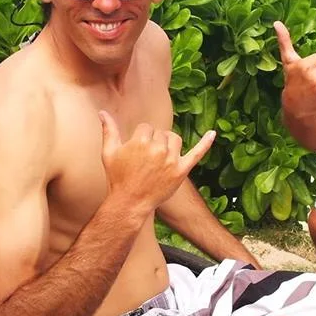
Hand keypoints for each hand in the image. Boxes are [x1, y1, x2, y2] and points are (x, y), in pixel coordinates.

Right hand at [99, 111, 215, 214]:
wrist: (129, 203)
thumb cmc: (117, 178)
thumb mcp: (109, 153)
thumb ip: (108, 130)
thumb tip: (102, 112)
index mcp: (140, 141)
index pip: (146, 128)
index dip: (140, 138)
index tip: (136, 153)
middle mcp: (158, 149)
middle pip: (160, 133)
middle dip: (153, 142)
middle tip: (145, 160)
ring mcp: (171, 160)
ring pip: (175, 140)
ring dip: (168, 145)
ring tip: (159, 157)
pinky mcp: (181, 171)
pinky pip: (196, 153)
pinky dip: (206, 143)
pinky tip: (213, 133)